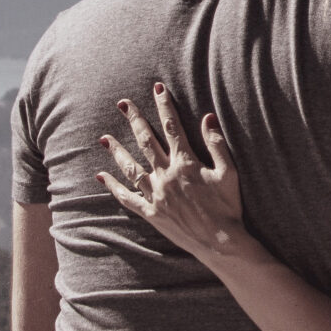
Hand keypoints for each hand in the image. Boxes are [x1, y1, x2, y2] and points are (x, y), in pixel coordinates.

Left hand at [97, 83, 254, 265]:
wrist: (220, 242)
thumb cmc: (228, 207)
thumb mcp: (228, 172)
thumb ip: (217, 144)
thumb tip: (208, 118)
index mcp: (185, 163)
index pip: (173, 127)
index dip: (164, 106)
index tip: (157, 88)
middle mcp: (166, 176)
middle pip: (146, 142)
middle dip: (135, 120)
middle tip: (122, 104)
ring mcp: (156, 195)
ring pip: (131, 168)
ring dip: (117, 151)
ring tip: (104, 138)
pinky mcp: (151, 213)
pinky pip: (127, 198)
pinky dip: (113, 187)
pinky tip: (102, 177)